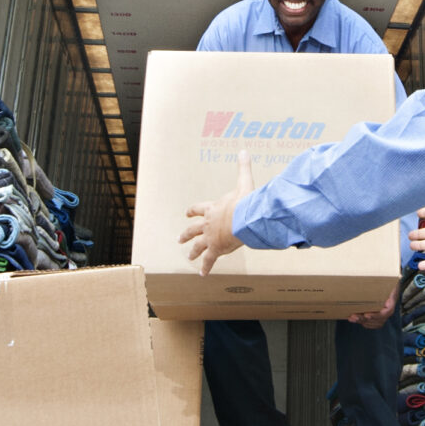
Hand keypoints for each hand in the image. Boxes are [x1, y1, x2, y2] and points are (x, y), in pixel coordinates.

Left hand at [178, 151, 250, 273]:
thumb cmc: (244, 202)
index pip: (198, 209)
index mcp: (212, 208)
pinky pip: (209, 260)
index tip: (186, 213)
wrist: (243, 219)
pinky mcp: (216, 249)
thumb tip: (244, 151)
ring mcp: (210, 237)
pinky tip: (202, 274)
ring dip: (193, 251)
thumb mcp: (244, 182)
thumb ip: (243, 168)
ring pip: (198, 246)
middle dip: (186, 234)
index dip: (192, 211)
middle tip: (180, 239)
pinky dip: (206, 267)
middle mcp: (208, 224)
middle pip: (193, 229)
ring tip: (189, 257)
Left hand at [347, 277, 401, 328]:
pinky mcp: (380, 315)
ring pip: (376, 323)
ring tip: (352, 318)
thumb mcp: (386, 276)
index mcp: (391, 299)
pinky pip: (374, 323)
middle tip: (354, 316)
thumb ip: (381, 276)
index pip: (387, 311)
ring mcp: (385, 312)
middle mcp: (389, 307)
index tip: (366, 314)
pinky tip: (357, 320)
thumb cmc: (386, 278)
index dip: (377, 315)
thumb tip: (373, 270)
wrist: (389, 280)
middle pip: (379, 319)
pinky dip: (366, 323)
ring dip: (363, 322)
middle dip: (365, 319)